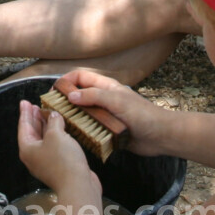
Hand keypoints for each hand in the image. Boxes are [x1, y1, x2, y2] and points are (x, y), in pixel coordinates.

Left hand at [17, 100, 98, 197]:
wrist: (77, 185)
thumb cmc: (63, 160)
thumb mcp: (56, 134)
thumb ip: (53, 121)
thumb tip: (54, 115)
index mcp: (27, 149)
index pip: (23, 127)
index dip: (25, 113)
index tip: (24, 102)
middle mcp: (34, 156)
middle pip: (32, 133)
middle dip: (34, 118)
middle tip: (35, 106)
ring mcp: (46, 162)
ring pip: (44, 139)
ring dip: (46, 126)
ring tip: (48, 113)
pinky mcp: (58, 165)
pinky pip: (54, 146)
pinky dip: (56, 135)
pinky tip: (62, 129)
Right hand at [60, 69, 175, 156]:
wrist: (161, 136)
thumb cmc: (142, 115)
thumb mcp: (117, 101)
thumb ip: (94, 96)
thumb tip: (71, 96)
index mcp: (107, 87)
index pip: (81, 77)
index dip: (67, 81)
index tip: (54, 91)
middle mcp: (104, 100)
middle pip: (80, 96)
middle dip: (66, 101)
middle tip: (54, 111)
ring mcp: (107, 116)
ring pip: (84, 114)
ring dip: (74, 118)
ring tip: (62, 125)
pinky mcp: (109, 131)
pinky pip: (92, 130)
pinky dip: (84, 132)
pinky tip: (77, 138)